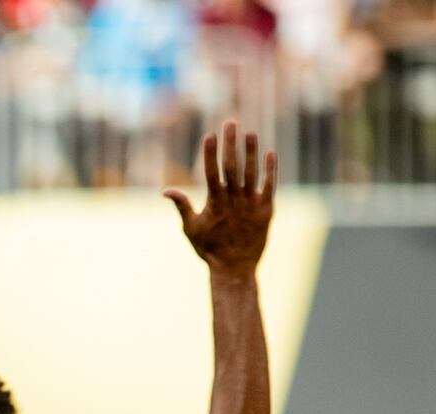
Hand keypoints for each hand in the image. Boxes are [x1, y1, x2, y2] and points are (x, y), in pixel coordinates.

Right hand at [166, 118, 275, 277]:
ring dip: (250, 151)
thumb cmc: (209, 250)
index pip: (211, 172)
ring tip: (250, 133)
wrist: (234, 269)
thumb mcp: (190, 229)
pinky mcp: (266, 210)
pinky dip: (270, 169)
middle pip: (231, 166)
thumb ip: (181, 206)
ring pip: (251, 172)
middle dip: (230, 143)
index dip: (210, 153)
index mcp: (214, 204)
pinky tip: (270, 153)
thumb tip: (165, 191)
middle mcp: (233, 201)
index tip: (210, 135)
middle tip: (231, 123)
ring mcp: (250, 204)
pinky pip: (269, 185)